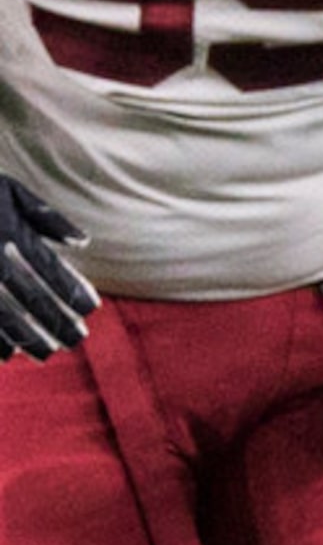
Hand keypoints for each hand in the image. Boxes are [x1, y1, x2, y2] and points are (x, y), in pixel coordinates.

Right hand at [0, 175, 97, 358]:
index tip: (91, 308)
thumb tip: (82, 242)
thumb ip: (45, 216)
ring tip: (47, 354)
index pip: (50, 268)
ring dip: (28, 339)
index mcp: (9, 229)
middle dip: (57, 322)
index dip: (73, 291)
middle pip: (32, 296)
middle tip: (76, 340)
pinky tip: (8, 353)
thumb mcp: (7, 189)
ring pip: (4, 315)